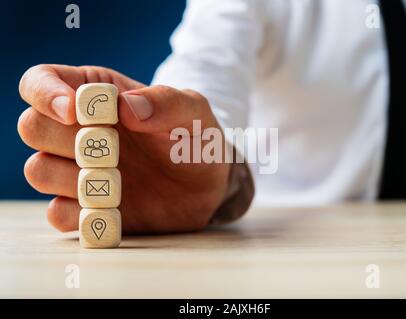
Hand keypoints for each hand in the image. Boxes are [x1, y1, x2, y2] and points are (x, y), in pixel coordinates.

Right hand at [18, 64, 229, 233]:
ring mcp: (80, 172)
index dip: (46, 93)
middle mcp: (79, 131)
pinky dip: (77, 214)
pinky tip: (112, 209)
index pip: (41, 81)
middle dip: (66, 139)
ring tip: (117, 180)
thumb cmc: (195, 139)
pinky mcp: (88, 208)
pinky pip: (57, 213)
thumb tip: (126, 108)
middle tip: (112, 150)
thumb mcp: (194, 112)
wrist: (209, 185)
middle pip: (32, 126)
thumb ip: (168, 102)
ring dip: (71, 177)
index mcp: (97, 95)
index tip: (74, 112)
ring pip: (38, 169)